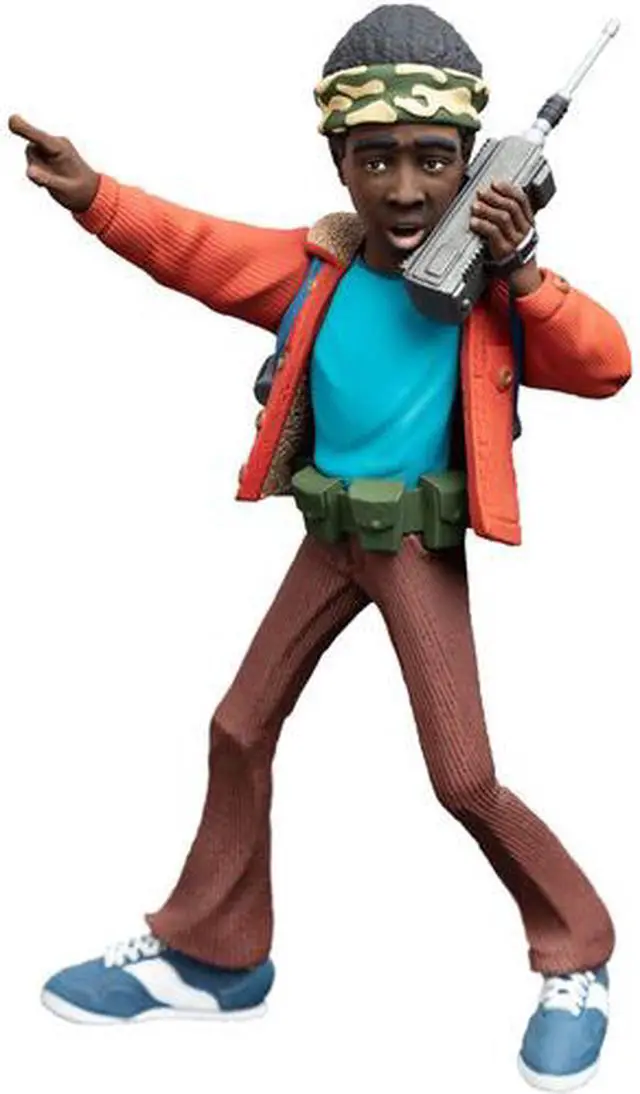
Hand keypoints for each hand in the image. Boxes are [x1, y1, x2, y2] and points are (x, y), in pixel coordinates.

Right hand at [8, 114, 98, 212]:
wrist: (92, 194)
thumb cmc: (79, 193)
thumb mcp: (63, 190)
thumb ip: (46, 180)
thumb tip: (29, 171)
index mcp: (61, 149)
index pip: (39, 137)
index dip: (24, 128)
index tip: (12, 120)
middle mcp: (57, 143)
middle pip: (31, 147)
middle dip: (34, 165)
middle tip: (47, 182)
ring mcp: (54, 146)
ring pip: (31, 153)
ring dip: (37, 168)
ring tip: (52, 181)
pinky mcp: (50, 151)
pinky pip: (35, 157)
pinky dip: (38, 169)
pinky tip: (51, 178)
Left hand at [469, 180, 541, 295]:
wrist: (524, 279)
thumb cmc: (518, 255)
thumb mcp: (520, 235)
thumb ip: (513, 221)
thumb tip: (496, 202)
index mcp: (529, 222)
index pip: (522, 200)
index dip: (508, 189)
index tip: (496, 183)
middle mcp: (524, 230)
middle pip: (511, 206)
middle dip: (495, 197)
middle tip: (482, 192)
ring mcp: (515, 241)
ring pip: (503, 218)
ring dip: (487, 209)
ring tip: (475, 206)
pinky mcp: (504, 252)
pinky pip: (494, 234)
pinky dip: (483, 225)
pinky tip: (474, 222)